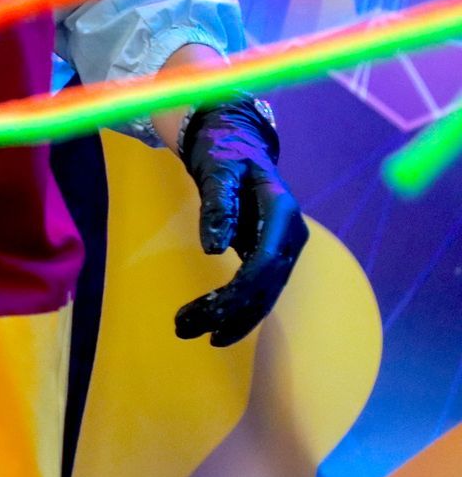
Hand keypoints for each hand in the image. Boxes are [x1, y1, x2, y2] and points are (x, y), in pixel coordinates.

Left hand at [173, 95, 308, 347]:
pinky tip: (210, 326)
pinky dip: (233, 309)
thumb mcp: (217, 170)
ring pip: (262, 295)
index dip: (240, 291)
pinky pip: (255, 289)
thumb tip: (213, 250)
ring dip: (229, 318)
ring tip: (188, 332)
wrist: (236, 145)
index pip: (266, 262)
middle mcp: (290, 236)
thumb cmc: (225, 152)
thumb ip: (217, 205)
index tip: (211, 310)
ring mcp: (282, 248)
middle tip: (186, 330)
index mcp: (282, 212)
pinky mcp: (268, 255)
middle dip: (228, 313)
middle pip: (265, 286)